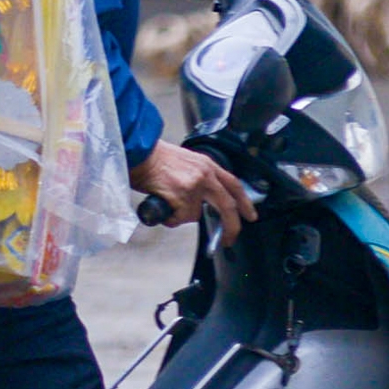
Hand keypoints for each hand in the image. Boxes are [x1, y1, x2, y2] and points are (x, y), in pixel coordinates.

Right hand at [130, 141, 257, 231]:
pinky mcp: (181, 195)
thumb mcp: (186, 162)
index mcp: (207, 164)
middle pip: (227, 205)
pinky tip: (162, 205)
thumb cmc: (154, 157)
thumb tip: (201, 200)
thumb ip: (199, 178)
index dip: (244, 202)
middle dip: (232, 226)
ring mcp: (194, 185)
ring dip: (181, 216)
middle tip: (230, 238)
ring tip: (168, 204)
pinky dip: (170, 218)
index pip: (233, 184)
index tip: (249, 214)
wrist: (138, 151)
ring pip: (195, 215)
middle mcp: (205, 174)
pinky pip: (179, 218)